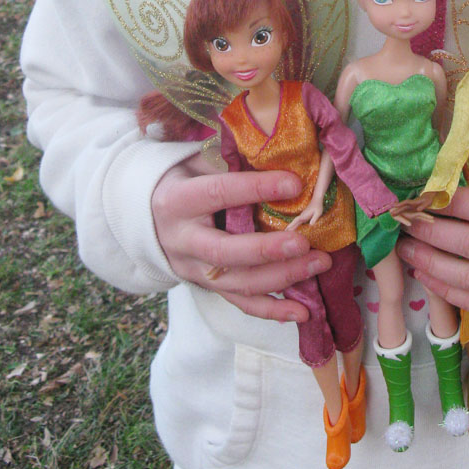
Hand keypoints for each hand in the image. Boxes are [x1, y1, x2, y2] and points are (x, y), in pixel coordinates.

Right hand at [151, 159, 330, 321]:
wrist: (148, 217)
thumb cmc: (185, 180)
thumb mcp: (198, 163)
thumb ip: (233, 162)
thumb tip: (282, 156)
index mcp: (178, 201)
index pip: (219, 193)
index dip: (256, 189)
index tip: (294, 184)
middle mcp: (184, 241)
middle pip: (226, 251)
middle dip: (268, 250)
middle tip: (305, 242)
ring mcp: (194, 270)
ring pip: (238, 282)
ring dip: (282, 278)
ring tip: (320, 264)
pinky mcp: (208, 287)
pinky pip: (241, 303)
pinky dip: (273, 311)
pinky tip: (302, 312)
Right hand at [287, 198, 323, 230]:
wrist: (316, 199)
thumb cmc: (318, 206)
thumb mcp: (318, 213)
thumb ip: (314, 218)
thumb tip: (310, 225)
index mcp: (304, 215)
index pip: (296, 221)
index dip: (292, 225)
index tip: (287, 229)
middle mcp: (302, 216)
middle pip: (294, 222)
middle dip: (289, 226)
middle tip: (284, 232)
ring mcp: (302, 215)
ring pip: (295, 221)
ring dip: (291, 225)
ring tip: (287, 230)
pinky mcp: (304, 216)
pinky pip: (298, 221)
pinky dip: (294, 224)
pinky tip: (294, 227)